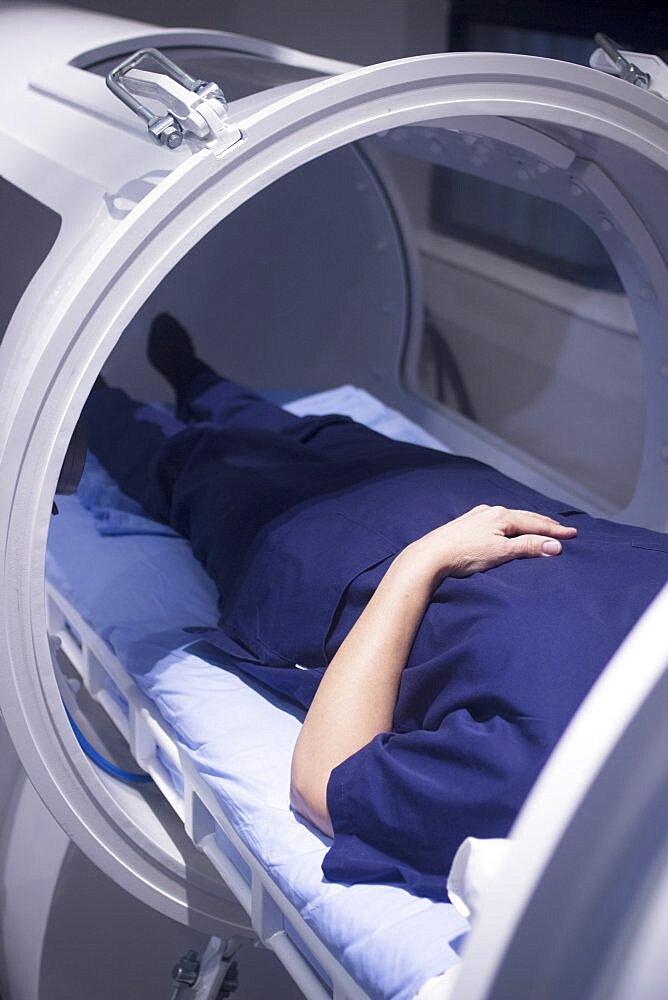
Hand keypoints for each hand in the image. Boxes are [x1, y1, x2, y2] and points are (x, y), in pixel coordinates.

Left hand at [403, 504, 577, 583]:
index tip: (573, 534)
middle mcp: (491, 511)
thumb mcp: (501, 552)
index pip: (535, 523)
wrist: (430, 556)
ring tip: (540, 528)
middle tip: (562, 530)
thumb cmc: (465, 555)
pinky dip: (511, 525)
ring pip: (510, 518)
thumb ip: (528, 547)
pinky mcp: (467, 524)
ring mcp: (477, 516)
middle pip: (524, 517)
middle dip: (544, 524)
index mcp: (502, 516)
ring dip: (527, 524)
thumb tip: (555, 545)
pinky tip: (508, 528)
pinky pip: (497, 521)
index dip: (555, 530)